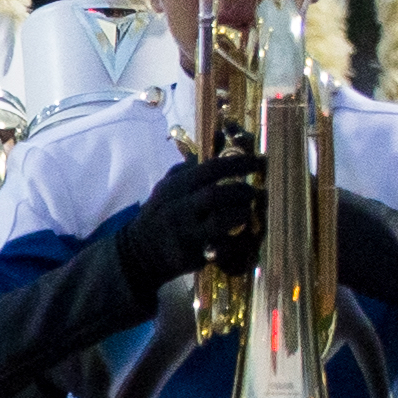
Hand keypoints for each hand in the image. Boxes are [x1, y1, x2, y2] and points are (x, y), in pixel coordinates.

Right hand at [116, 155, 262, 289]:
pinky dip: (239, 242)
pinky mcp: (191, 256)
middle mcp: (176, 209)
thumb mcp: (165, 190)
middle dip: (241, 192)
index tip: (257, 162)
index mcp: (172, 189)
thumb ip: (187, 170)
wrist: (140, 253)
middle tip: (253, 193)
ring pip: (221, 221)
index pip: (208, 170)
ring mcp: (183, 234)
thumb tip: (215, 142)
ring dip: (241, 215)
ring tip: (246, 213)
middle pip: (216, 195)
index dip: (237, 164)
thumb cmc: (160, 217)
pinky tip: (242, 237)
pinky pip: (224, 247)